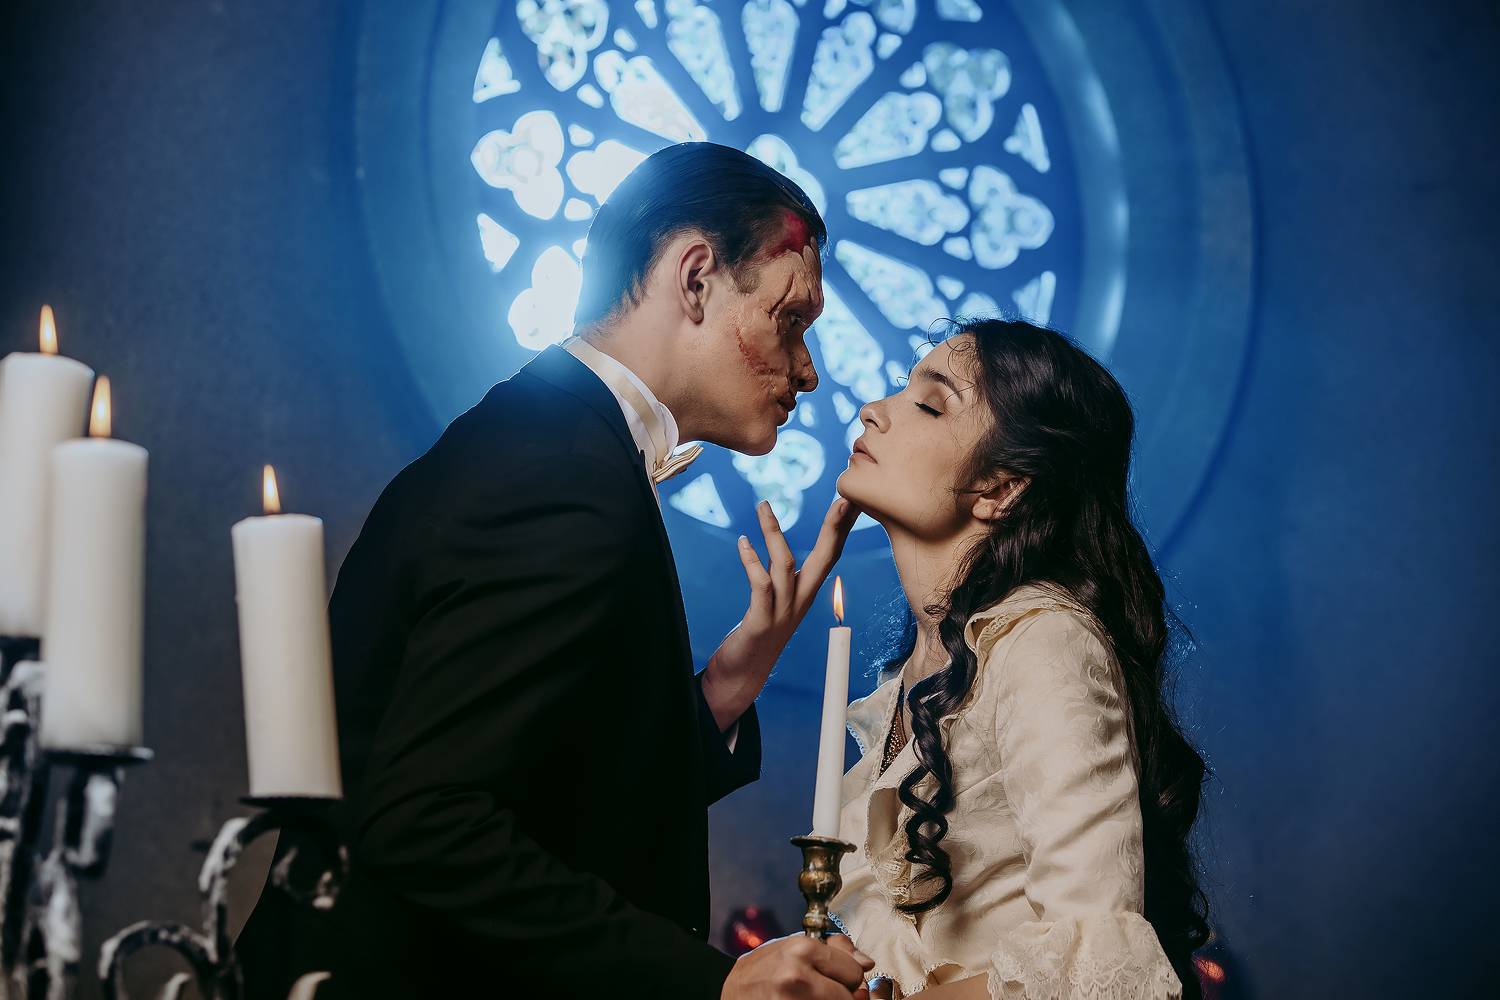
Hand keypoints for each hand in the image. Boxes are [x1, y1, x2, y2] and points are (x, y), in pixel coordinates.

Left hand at [702, 496, 861, 730]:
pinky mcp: (760, 623)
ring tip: (762, 506)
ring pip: (786, 566)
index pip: (831, 553)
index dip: (842, 526)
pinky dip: (751, 561)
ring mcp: (782, 613)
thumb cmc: (757, 634)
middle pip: (826, 558)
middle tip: (844, 498)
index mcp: (806, 592)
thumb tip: (775, 546)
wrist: (742, 677)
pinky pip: (760, 586)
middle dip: (835, 527)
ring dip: (774, 534)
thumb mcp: (773, 600)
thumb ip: (778, 576)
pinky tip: (743, 542)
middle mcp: (801, 601)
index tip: (852, 497)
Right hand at [723, 933, 873, 999]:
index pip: (854, 971)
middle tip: (823, 990)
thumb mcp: (796, 946)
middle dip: (841, 994)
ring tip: (814, 998)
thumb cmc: (765, 969)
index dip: (848, 976)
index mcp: (802, 950)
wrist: (728, 991)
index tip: (835, 977)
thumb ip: (835, 949)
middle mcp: (797, 976)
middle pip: (849, 996)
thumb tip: (867, 963)